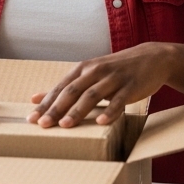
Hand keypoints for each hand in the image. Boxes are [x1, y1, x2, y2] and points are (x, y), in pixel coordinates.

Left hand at [28, 43, 174, 128]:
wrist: (152, 58)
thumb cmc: (116, 70)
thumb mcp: (90, 74)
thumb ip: (66, 87)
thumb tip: (36, 98)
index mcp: (84, 69)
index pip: (60, 88)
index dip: (45, 103)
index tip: (31, 119)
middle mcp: (96, 71)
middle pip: (72, 91)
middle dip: (56, 108)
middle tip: (43, 124)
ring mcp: (114, 78)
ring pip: (92, 95)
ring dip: (78, 111)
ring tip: (66, 125)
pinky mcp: (131, 86)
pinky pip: (119, 100)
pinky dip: (110, 111)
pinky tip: (101, 122)